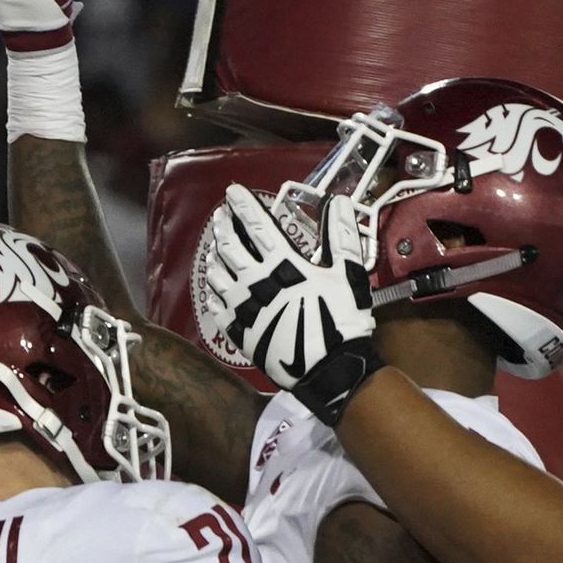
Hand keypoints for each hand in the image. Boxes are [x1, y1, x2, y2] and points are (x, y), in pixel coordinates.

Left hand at [200, 185, 378, 423]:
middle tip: (221, 216)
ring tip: (214, 248)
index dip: (242, 204)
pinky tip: (215, 289)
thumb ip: (341, 236)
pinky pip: (217, 308)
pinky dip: (213, 293)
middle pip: (230, 247)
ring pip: (217, 275)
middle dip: (223, 226)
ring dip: (214, 257)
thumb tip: (337, 202)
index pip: (256, 225)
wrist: (330, 371)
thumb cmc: (342, 322)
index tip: (232, 191)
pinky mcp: (239, 333)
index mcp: (283, 264)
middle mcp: (256, 283)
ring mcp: (244, 309)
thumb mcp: (349, 275)